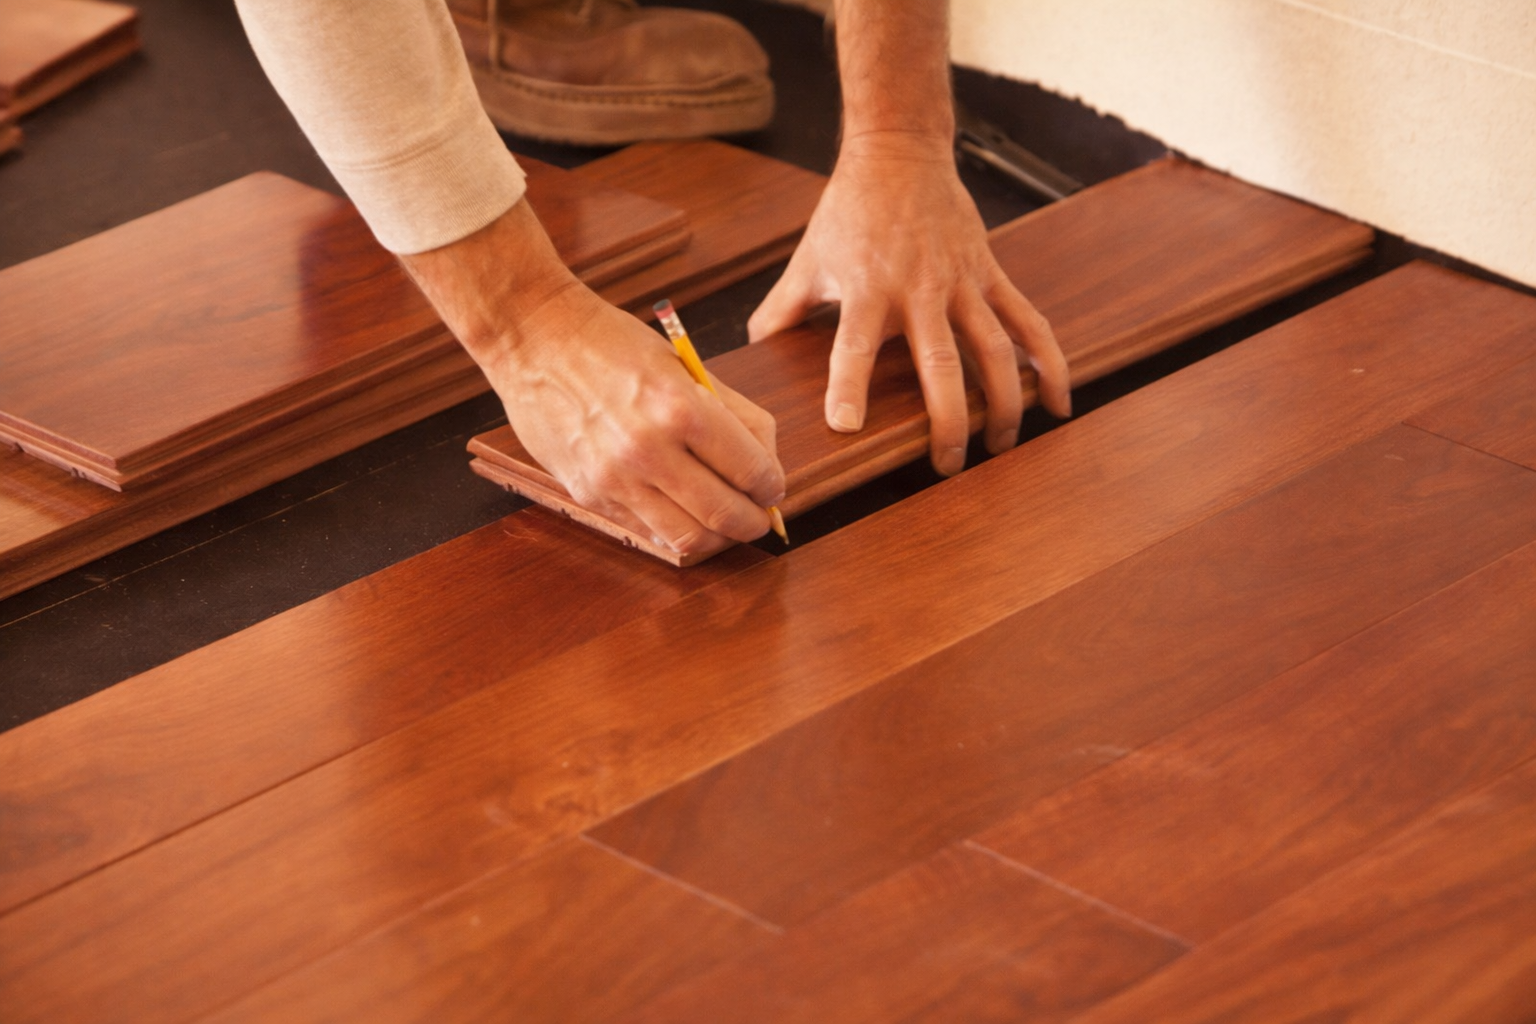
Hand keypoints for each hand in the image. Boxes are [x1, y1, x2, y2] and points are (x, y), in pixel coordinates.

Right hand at [403, 199, 783, 555]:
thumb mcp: (684, 365)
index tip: (774, 487)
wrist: (535, 339)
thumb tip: (767, 460)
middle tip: (760, 516)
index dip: (773, 486)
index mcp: (681, 407)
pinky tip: (683, 515)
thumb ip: (733, 412)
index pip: (752, 470)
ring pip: (689, 538)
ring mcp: (614, 478)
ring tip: (725, 523)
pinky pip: (647, 532)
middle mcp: (648, 449)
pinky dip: (675, 531)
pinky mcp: (588, 493)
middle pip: (726, 514)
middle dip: (755, 522)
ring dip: (719, 538)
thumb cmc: (612, 344)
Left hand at [748, 131, 1071, 476]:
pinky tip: (1058, 402)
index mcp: (867, 288)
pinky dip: (1050, 363)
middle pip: (940, 364)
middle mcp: (918, 288)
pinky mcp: (991, 273)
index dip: (848, 386)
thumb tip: (752, 352)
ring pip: (996, 350)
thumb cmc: (848, 211)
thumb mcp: (806, 258)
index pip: (853, 344)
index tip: (846, 427)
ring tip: (1002, 446)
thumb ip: (780, 309)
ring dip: (1004, 403)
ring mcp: (961, 282)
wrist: (900, 151)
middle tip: (946, 466)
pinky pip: (1028, 322)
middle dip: (947, 420)